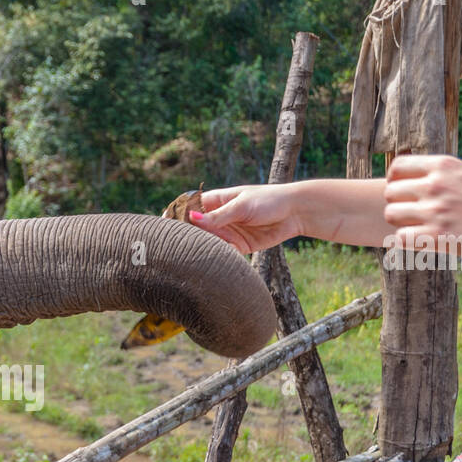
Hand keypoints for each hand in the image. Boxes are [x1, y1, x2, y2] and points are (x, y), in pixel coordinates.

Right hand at [184, 184, 306, 252]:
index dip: (177, 217)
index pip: (190, 209)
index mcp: (216, 201)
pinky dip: (219, 258)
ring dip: (203, 250)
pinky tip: (214, 261)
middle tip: (176, 248)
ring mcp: (229, 232)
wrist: (296, 212)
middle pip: (197, 229)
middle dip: (188, 238)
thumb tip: (191, 219)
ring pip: (209, 243)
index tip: (165, 227)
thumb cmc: (270, 200)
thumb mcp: (241, 207)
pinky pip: (224, 254)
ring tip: (194, 256)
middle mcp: (219, 218)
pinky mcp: (239, 246)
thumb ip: (217, 217)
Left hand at [382, 154, 461, 261]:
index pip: (398, 167)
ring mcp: (434, 211)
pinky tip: (423, 243)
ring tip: (420, 229)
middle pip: (390, 193)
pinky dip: (407, 243)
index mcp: (444, 165)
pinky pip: (400, 239)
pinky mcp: (436, 236)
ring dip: (402, 224)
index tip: (403, 192)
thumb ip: (449, 175)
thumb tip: (430, 175)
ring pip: (391, 215)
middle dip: (398, 205)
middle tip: (413, 216)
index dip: (395, 181)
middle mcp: (436, 185)